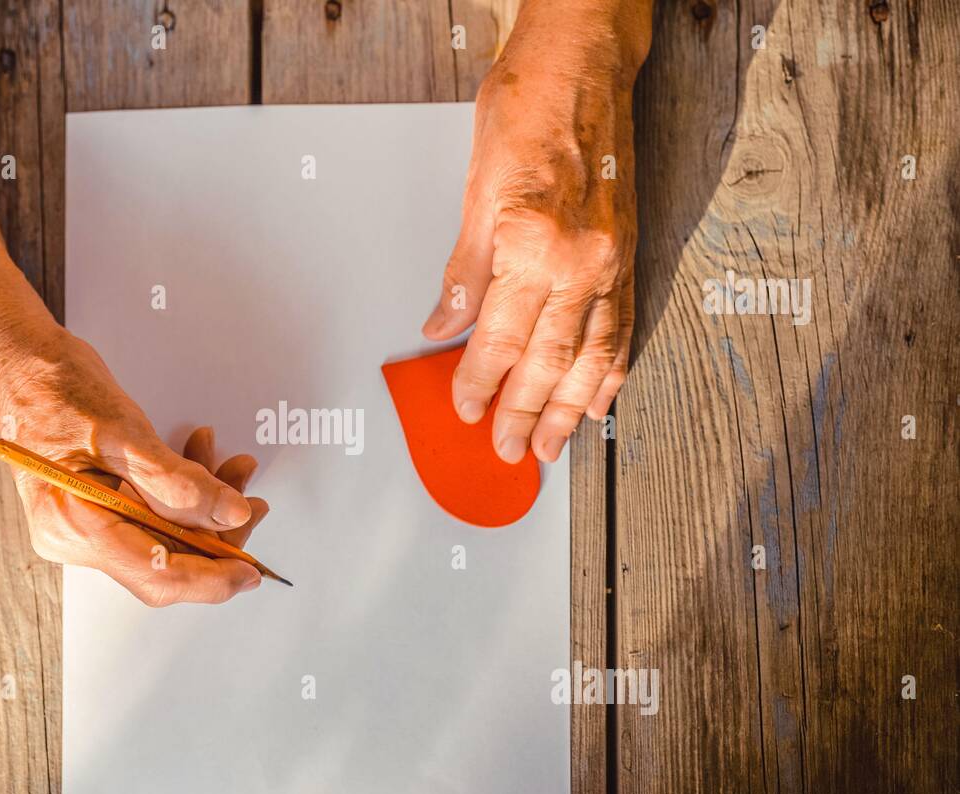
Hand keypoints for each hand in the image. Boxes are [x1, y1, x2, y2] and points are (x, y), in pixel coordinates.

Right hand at [0, 327, 267, 606]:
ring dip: (202, 509)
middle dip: (215, 534)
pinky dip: (180, 496)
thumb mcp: (122, 430)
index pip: (156, 572)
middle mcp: (72, 538)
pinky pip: (149, 518)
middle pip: (163, 561)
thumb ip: (176, 481)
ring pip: (161, 538)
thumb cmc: (52, 386)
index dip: (212, 577)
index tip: (251, 570)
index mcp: (72, 526)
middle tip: (250, 500)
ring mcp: (81, 528)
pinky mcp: (93, 512)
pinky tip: (199, 461)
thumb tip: (228, 515)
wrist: (17, 362)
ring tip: (231, 468)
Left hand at [423, 2, 650, 463]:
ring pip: (589, 355)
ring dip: (568, 408)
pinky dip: (611, 370)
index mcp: (532, 245)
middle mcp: (579, 262)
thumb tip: (444, 326)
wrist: (583, 64)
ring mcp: (610, 261)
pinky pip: (622, 326)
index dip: (479, 381)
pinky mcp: (627, 253)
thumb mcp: (476, 189)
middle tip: (509, 452)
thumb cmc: (526, 110)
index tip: (466, 410)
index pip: (499, 338)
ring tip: (552, 445)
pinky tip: (600, 399)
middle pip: (547, 360)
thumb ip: (464, 270)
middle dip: (524, 413)